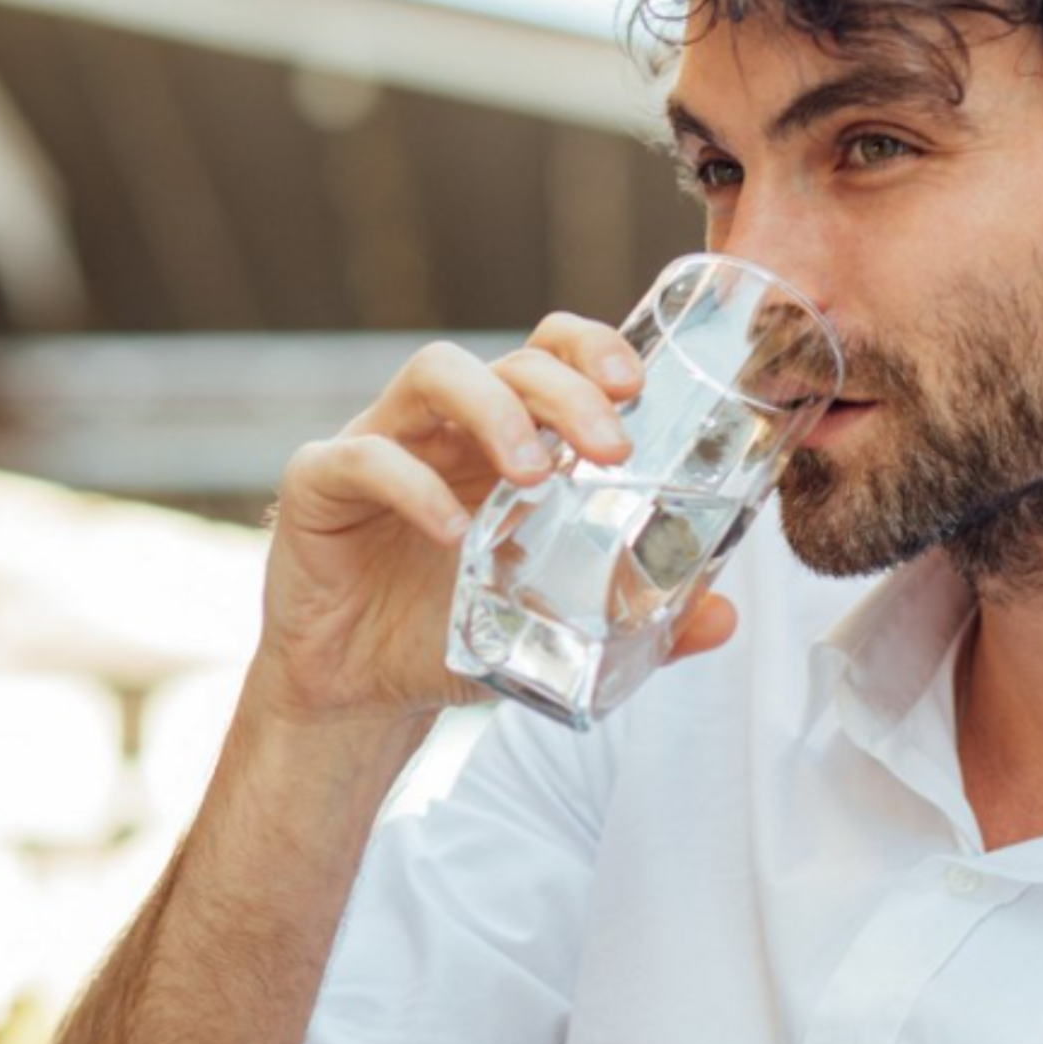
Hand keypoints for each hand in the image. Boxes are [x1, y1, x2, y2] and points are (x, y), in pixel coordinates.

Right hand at [246, 314, 740, 730]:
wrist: (356, 694)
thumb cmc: (451, 635)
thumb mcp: (556, 630)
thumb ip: (637, 620)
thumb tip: (723, 619)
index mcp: (503, 439)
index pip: (550, 351)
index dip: (593, 348)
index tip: (637, 388)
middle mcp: (445, 426)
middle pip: (509, 358)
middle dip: (567, 388)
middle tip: (612, 446)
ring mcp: (380, 443)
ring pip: (435, 372)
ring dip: (496, 411)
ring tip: (534, 476)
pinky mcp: (319, 483)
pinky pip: (363, 457)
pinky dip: (411, 486)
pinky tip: (449, 532)